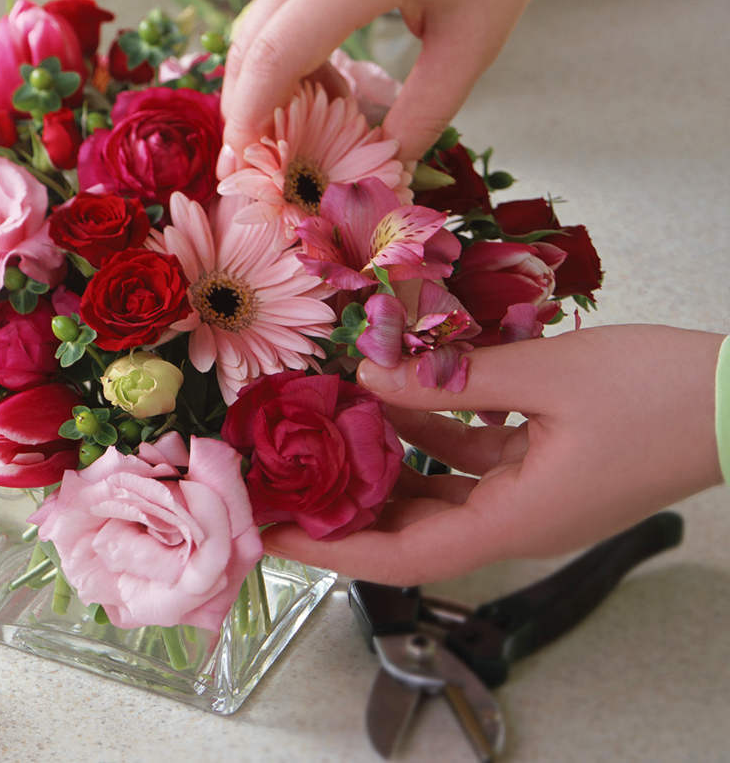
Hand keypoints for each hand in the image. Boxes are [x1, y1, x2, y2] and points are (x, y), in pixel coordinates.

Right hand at [220, 0, 573, 161]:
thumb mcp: (476, 41)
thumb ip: (426, 112)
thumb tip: (385, 168)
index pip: (276, 54)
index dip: (251, 115)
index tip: (243, 163)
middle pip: (252, 38)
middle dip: (246, 104)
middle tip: (258, 159)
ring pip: (261, 17)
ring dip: (271, 75)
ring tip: (311, 119)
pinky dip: (287, 41)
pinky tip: (324, 72)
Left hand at [261, 325, 724, 584]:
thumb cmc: (660, 393)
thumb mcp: (547, 376)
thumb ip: (451, 380)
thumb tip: (369, 378)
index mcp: (516, 521)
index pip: (403, 557)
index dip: (332, 550)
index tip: (274, 534)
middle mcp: (517, 520)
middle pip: (410, 531)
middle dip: (343, 511)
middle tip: (282, 481)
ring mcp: (532, 495)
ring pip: (435, 494)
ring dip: (382, 469)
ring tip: (323, 438)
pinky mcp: (545, 466)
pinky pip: (468, 461)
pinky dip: (428, 435)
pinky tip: (394, 396)